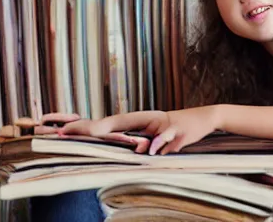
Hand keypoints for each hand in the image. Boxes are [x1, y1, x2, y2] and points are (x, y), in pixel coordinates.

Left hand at [60, 107, 217, 154]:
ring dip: (122, 137)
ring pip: (141, 128)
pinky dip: (159, 143)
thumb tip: (133, 153)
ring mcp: (162, 122)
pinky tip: (151, 151)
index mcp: (141, 121)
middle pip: (116, 121)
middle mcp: (148, 118)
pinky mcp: (178, 128)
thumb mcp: (160, 139)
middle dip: (93, 127)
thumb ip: (145, 144)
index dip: (90, 127)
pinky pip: (166, 136)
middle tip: (70, 131)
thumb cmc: (179, 130)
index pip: (111, 123)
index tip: (67, 132)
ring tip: (104, 141)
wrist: (205, 118)